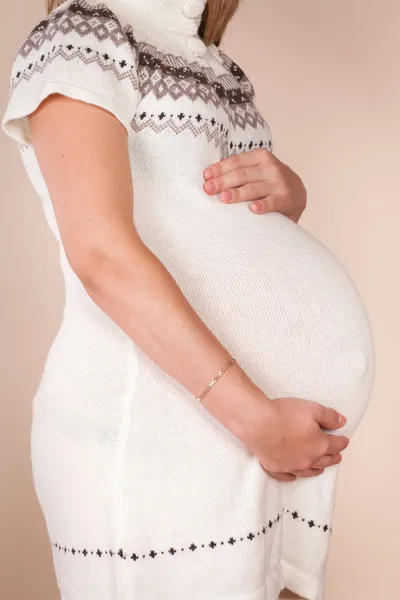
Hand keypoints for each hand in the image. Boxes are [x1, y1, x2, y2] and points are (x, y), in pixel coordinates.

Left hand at [203, 148, 306, 222]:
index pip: (236, 161)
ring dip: (238, 193)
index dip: (220, 169)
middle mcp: (270, 168)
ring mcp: (279, 184)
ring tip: (225, 198)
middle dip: (223, 182)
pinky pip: (273, 202)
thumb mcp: (256, 170)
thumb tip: (209, 176)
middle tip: (209, 190)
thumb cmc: (268, 182)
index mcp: (260, 157)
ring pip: (254, 188)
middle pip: (242, 174)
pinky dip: (263, 205)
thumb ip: (238, 170)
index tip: (206, 177)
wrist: (297, 195)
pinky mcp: (286, 199)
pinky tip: (253, 209)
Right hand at [234, 395, 348, 476]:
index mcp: (319, 445)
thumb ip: (329, 416)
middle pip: (325, 460)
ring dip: (317, 469)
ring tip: (321, 468)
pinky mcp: (275, 468)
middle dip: (333, 457)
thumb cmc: (286, 414)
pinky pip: (287, 476)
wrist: (259, 423)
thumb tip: (342, 422)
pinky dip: (292, 476)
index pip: (336, 445)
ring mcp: (291, 466)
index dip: (342, 442)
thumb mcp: (312, 409)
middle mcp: (308, 460)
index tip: (344, 440)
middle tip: (337, 456)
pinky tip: (293, 476)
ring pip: (308, 471)